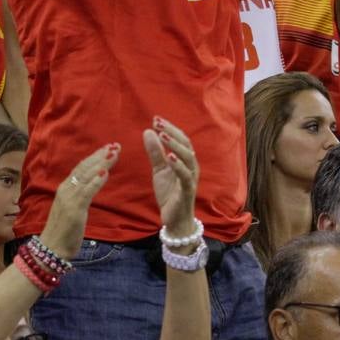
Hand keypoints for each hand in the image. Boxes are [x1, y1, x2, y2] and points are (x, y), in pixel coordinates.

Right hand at [38, 145, 119, 258]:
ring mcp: (69, 198)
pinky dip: (96, 181)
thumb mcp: (72, 208)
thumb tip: (92, 185)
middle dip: (100, 155)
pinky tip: (105, 173)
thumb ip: (80, 195)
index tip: (108, 148)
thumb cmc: (63, 231)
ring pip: (86, 176)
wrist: (52, 248)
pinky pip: (87, 191)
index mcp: (65, 188)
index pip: (81, 168)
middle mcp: (65, 189)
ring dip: (101, 163)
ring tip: (114, 153)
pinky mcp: (74, 209)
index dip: (94, 157)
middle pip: (84, 167)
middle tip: (115, 145)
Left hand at [144, 117, 197, 238]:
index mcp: (185, 160)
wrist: (175, 220)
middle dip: (171, 132)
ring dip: (174, 145)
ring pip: (188, 157)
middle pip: (185, 144)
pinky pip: (185, 176)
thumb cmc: (170, 193)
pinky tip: (169, 157)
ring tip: (162, 135)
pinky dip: (178, 165)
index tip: (155, 119)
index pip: (180, 139)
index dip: (169, 128)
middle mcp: (191, 167)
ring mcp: (191, 178)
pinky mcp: (187, 191)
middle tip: (157, 122)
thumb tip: (148, 131)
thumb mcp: (159, 170)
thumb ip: (155, 152)